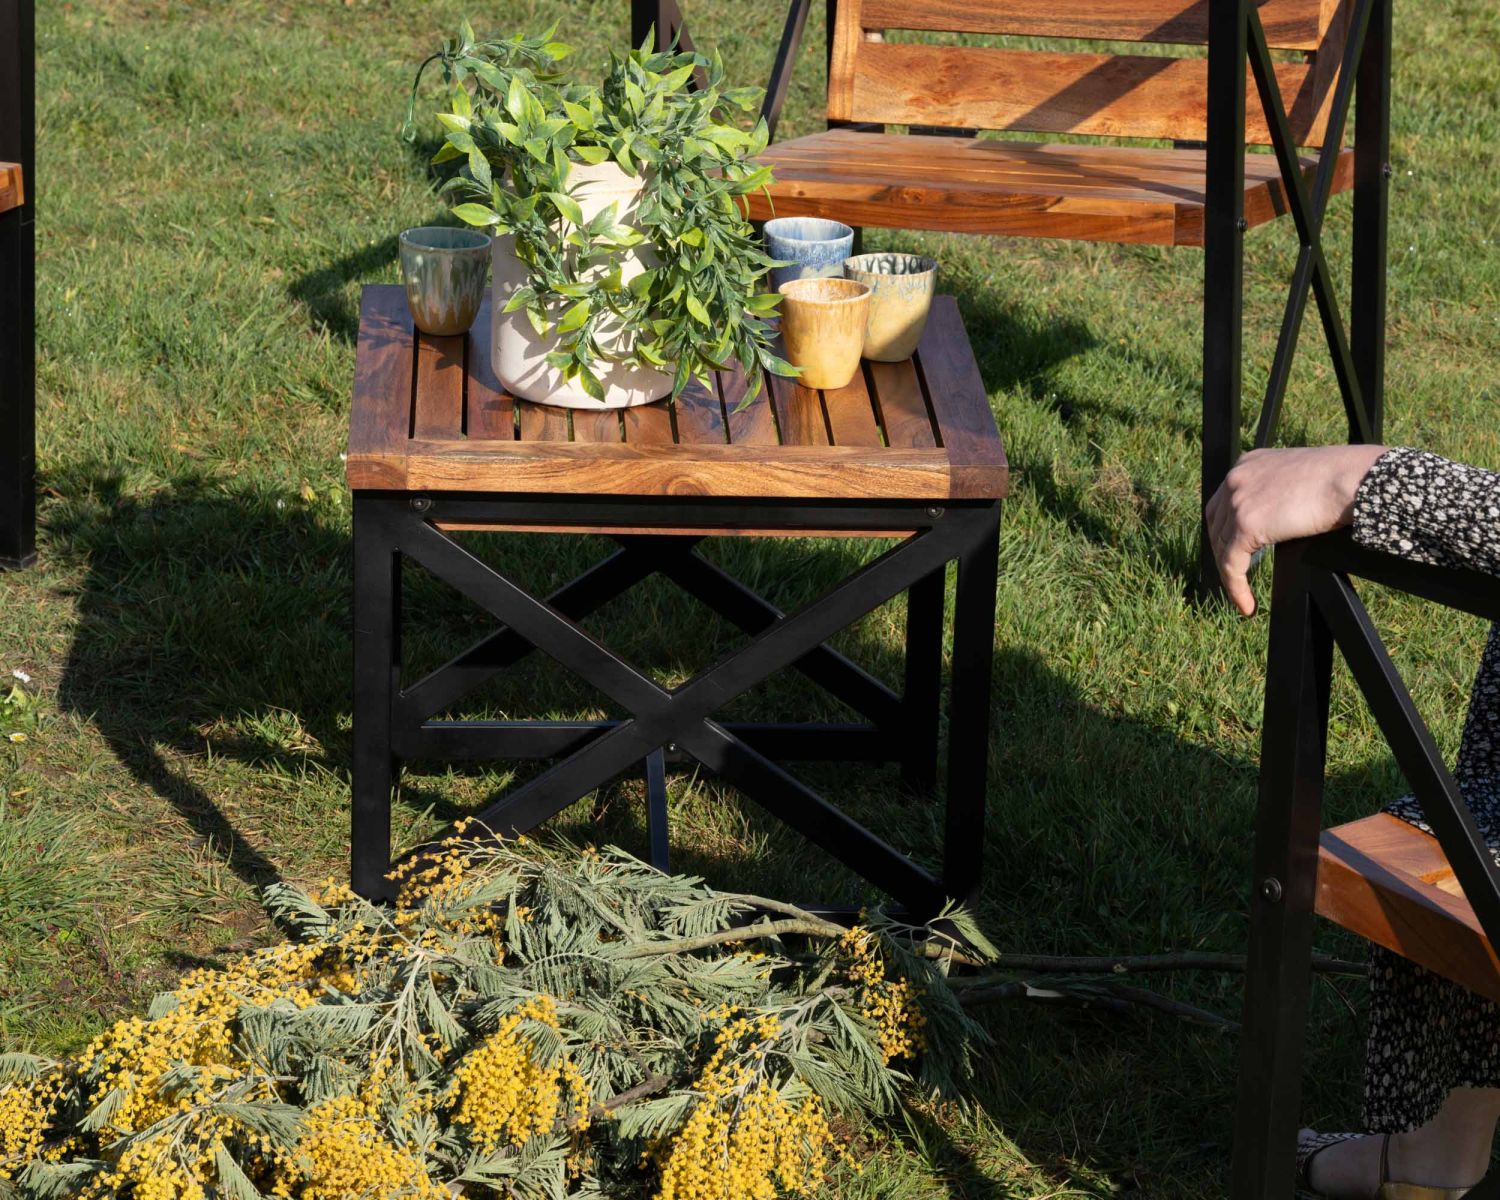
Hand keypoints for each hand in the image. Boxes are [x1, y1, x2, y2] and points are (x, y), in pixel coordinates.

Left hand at [1206, 444, 1386, 615]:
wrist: (1352, 477)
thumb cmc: (1341, 478)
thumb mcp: (1298, 478)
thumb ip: (1278, 491)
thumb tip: (1277, 517)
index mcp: (1248, 464)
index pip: (1223, 503)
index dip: (1225, 531)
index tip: (1233, 552)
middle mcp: (1237, 479)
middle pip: (1216, 525)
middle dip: (1224, 553)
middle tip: (1236, 577)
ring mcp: (1238, 501)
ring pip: (1222, 548)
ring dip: (1231, 576)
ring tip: (1243, 597)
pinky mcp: (1246, 525)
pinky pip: (1231, 565)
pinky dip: (1236, 588)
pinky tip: (1247, 604)